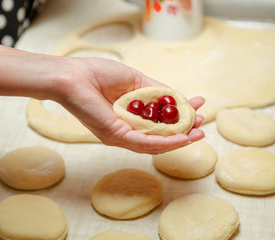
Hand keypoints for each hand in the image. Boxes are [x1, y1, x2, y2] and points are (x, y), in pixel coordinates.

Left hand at [54, 57, 204, 153]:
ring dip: (179, 140)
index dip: (182, 115)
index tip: (199, 106)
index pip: (161, 121)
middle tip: (203, 126)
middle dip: (184, 131)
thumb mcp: (135, 80)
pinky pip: (144, 142)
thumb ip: (156, 90)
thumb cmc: (98, 75)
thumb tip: (177, 97)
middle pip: (161, 136)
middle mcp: (128, 130)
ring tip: (198, 134)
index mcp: (132, 117)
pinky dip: (165, 142)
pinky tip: (181, 138)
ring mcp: (122, 135)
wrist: (72, 76)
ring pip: (155, 143)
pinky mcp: (116, 136)